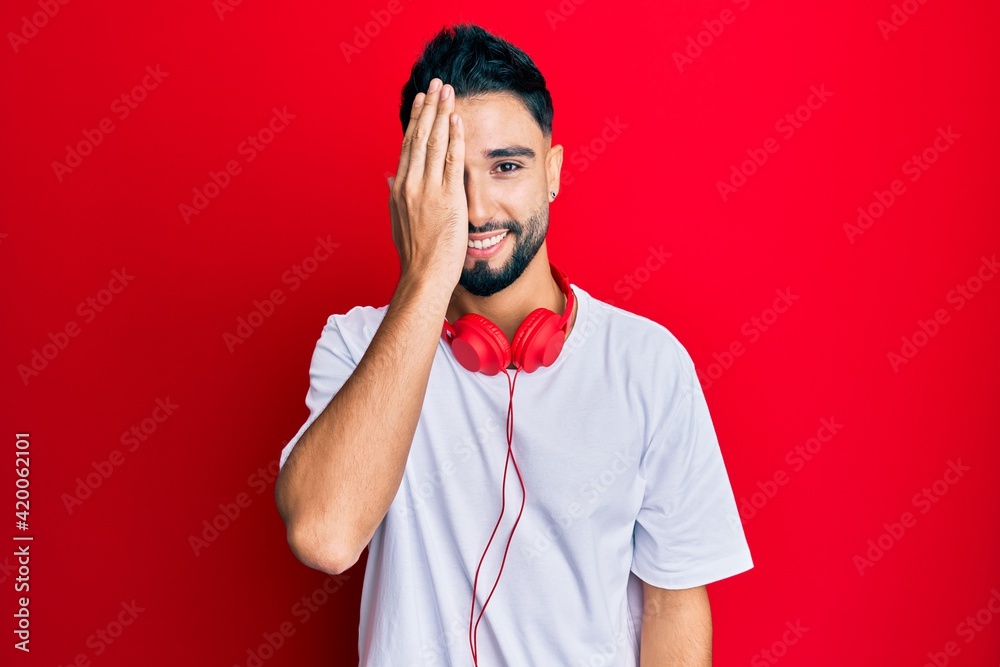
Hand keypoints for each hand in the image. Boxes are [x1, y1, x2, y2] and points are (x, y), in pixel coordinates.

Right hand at [388, 78, 467, 291]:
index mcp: (400, 189)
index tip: (422, 101)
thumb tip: (391, 177)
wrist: (424, 276)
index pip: (408, 146)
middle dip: (429, 108)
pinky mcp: (447, 198)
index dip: (416, 121)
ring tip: (448, 92)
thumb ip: (395, 197)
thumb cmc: (416, 256)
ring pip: (434, 143)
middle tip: (436, 84)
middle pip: (420, 137)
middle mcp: (410, 184)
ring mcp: (428, 190)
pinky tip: (457, 120)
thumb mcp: (398, 222)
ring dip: (442, 114)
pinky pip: (451, 161)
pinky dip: (454, 138)